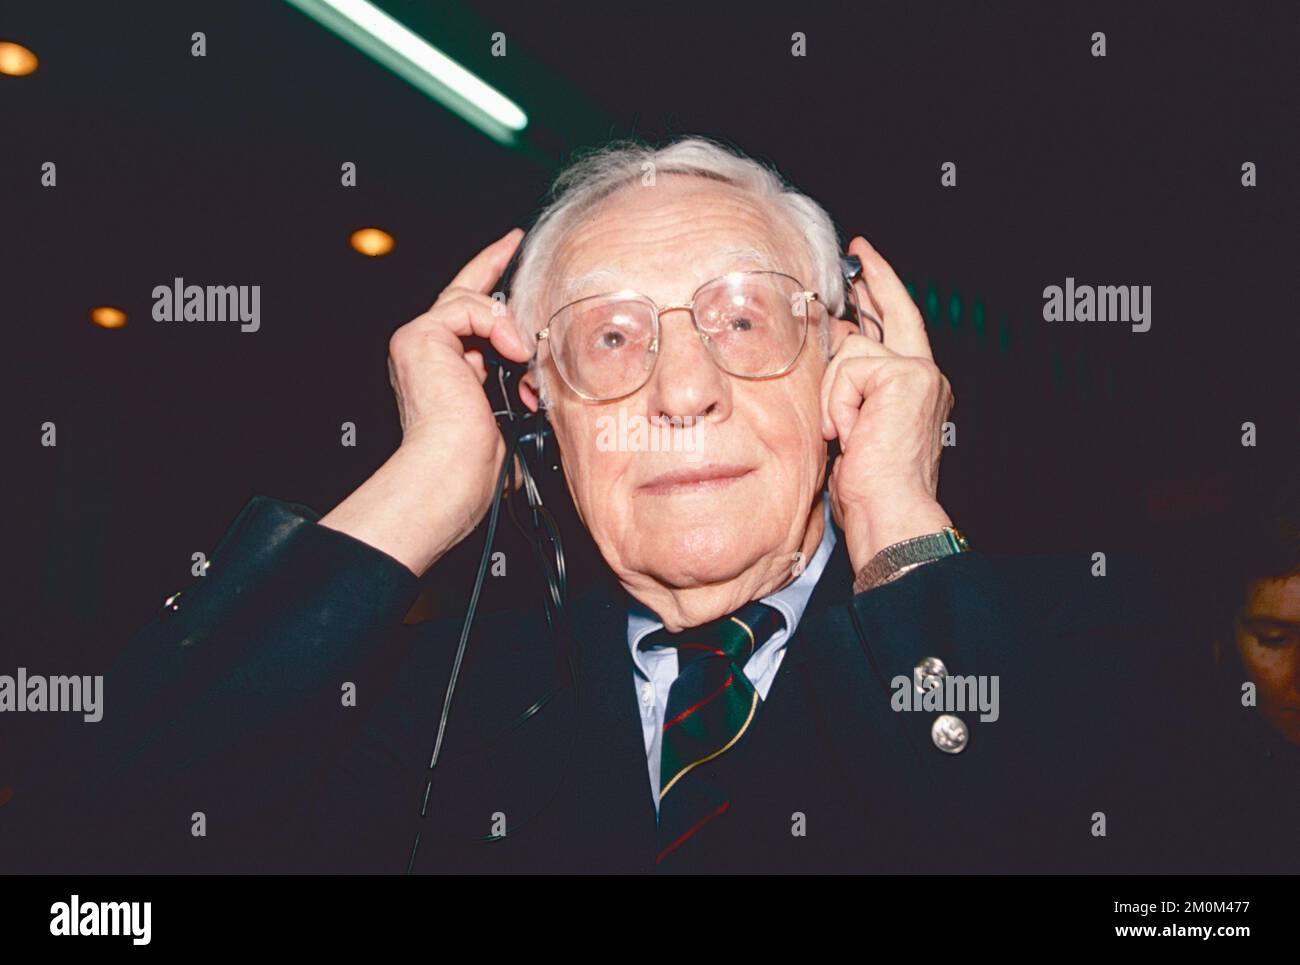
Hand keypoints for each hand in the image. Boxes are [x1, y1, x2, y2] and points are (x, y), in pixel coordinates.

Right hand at [320, 228, 532, 574]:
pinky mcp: (420, 336)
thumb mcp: (507, 409)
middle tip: (515, 241)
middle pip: (462, 293)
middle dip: (491, 264)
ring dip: (506, 323)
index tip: (511, 260)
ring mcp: (418, 341)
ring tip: (522, 354)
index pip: (468, 317)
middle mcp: (425, 351)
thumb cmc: (476, 459)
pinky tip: (511, 351)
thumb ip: (514, 378)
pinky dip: (495, 324)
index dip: (490, 288)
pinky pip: (467, 307)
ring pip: (470, 301)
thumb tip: (536, 367)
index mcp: (444, 368)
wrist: (453, 469)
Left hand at [821, 236, 955, 572]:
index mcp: (913, 392)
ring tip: (843, 431)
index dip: (883, 295)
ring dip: (832, 392)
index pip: (898, 331)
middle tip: (857, 252)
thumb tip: (831, 343)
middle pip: (894, 312)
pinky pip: (847, 369)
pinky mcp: (906, 376)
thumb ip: (846, 387)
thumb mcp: (848, 426)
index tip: (867, 269)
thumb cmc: (869, 487)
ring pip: (850, 349)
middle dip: (874, 279)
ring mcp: (918, 374)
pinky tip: (850, 431)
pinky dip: (838, 402)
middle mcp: (923, 378)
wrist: (889, 511)